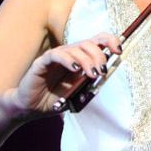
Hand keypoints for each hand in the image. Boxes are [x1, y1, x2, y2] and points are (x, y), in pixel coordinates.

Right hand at [8, 33, 122, 117]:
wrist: (31, 108)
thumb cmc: (55, 100)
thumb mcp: (77, 95)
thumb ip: (88, 87)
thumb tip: (103, 79)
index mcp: (81, 59)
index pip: (97, 42)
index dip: (110, 41)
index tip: (119, 50)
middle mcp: (70, 54)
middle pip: (89, 43)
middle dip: (99, 55)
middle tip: (102, 70)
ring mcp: (56, 56)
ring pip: (75, 48)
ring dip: (87, 60)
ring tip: (92, 74)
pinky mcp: (43, 61)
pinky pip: (56, 54)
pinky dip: (68, 59)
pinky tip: (75, 68)